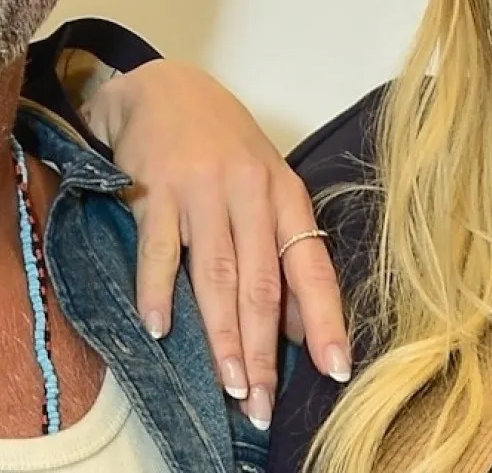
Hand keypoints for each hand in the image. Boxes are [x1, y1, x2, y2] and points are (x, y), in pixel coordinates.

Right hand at [85, 60, 351, 428]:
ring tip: (228, 383)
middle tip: (261, 402)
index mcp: (285, 193)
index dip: (325, 321)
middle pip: (261, 284)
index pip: (312, 267)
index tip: (335, 369)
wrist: (162, 89)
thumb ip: (281, 250)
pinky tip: (160, 329)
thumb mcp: (264, 185)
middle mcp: (249, 191)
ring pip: (216, 275)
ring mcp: (201, 189)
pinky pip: (159, 250)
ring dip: (222, 335)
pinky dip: (157, 292)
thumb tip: (298, 326)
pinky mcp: (156, 188)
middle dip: (264, 351)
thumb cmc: (220, 144)